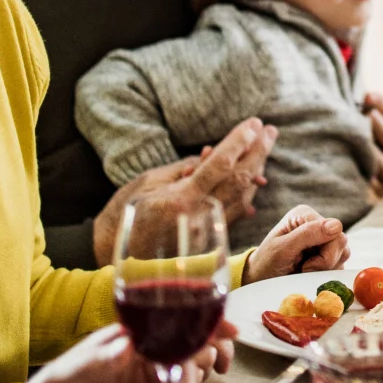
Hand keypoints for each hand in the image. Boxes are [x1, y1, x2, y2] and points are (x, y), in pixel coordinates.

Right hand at [92, 119, 276, 263]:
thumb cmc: (124, 216)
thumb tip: (209, 156)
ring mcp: (206, 232)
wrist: (113, 257)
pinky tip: (255, 181)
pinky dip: (247, 196)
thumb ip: (181, 169)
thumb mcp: (147, 183)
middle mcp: (199, 217)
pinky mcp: (207, 242)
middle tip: (269, 131)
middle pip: (239, 180)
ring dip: (256, 171)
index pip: (220, 165)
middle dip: (258, 153)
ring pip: (243, 198)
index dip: (240, 142)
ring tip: (263, 148)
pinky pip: (235, 215)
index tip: (254, 124)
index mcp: (181, 200)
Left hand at [244, 204, 349, 282]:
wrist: (261, 281)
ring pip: (343, 252)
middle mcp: (317, 224)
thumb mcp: (282, 249)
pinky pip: (341, 263)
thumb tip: (336, 225)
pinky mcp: (328, 254)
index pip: (334, 229)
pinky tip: (312, 274)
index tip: (305, 265)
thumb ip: (307, 234)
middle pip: (341, 241)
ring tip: (306, 271)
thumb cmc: (266, 264)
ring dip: (326, 268)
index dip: (325, 252)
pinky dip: (328, 272)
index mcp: (305, 215)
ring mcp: (324, 240)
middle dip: (326, 261)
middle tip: (305, 270)